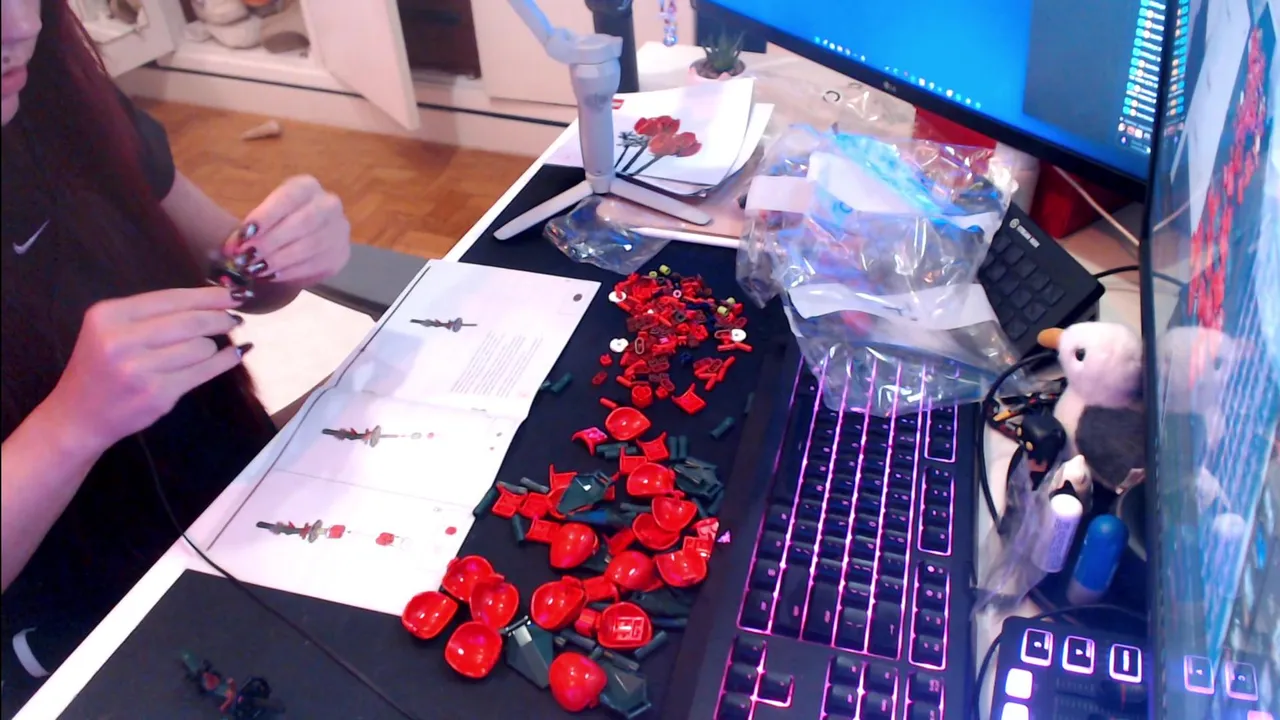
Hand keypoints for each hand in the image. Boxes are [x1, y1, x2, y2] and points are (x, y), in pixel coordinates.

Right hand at [43, 287, 248, 452]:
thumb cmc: (101, 367)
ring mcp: (140, 369)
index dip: (208, 296)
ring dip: (213, 345)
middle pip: (191, 321)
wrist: (79, 415)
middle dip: (220, 317)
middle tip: (234, 318)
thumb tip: (214, 299)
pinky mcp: (158, 394)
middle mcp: (121, 340)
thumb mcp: (112, 329)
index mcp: (109, 315)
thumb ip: (154, 313)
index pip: (171, 298)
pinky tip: (234, 353)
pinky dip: (224, 360)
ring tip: (209, 346)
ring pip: (201, 346)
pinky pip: (205, 371)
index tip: (233, 294)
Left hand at [225, 175, 350, 285]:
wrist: (303, 237)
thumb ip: (251, 228)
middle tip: (246, 257)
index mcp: (307, 186)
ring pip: (311, 246)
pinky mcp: (341, 254)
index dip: (266, 216)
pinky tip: (272, 276)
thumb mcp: (264, 215)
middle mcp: (329, 204)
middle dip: (271, 242)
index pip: (288, 197)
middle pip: (303, 222)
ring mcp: (339, 230)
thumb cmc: (276, 223)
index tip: (243, 235)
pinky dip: (292, 272)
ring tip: (256, 269)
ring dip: (280, 260)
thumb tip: (233, 248)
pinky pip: (317, 265)